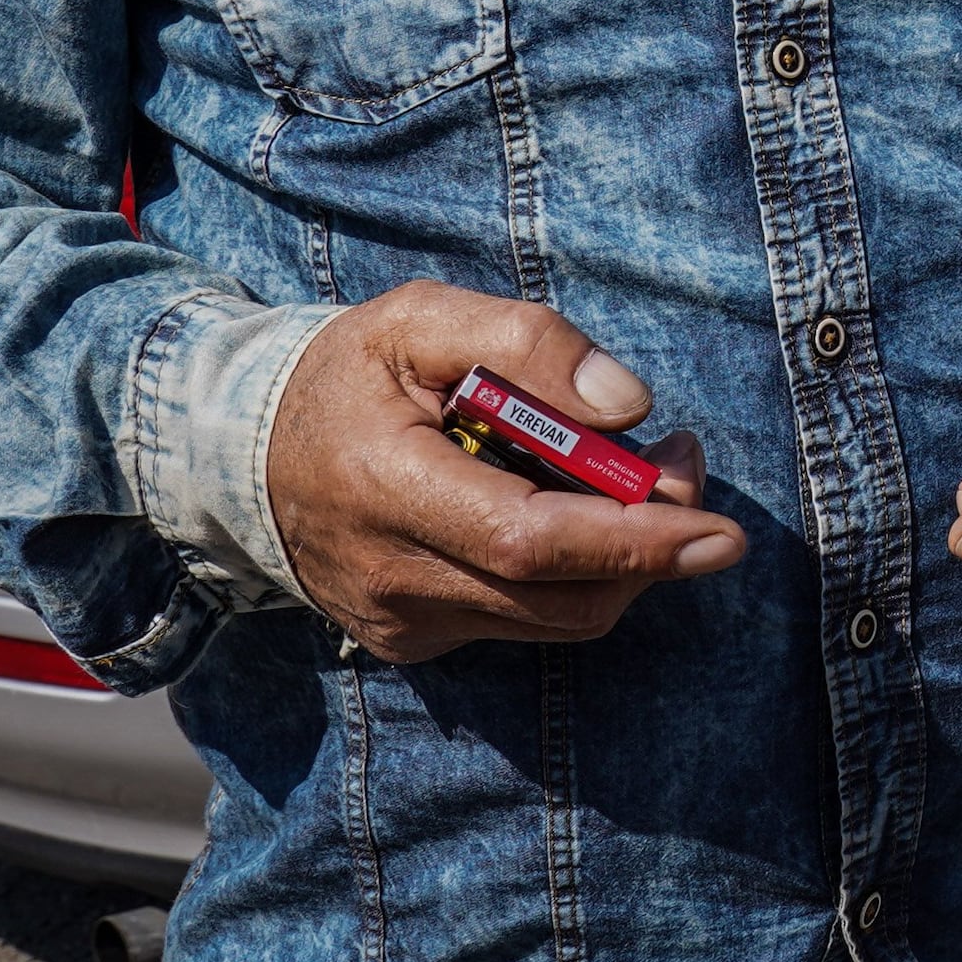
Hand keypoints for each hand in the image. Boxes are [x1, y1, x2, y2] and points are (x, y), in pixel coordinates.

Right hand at [266, 283, 739, 661]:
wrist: (242, 451)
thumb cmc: (348, 373)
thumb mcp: (422, 318)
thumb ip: (528, 342)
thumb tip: (629, 405)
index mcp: (386, 486)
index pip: (531, 542)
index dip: (636, 541)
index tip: (719, 529)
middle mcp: (390, 576)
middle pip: (562, 596)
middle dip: (652, 543)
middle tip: (682, 462)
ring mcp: (398, 624)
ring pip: (555, 618)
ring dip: (621, 557)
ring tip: (629, 473)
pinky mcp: (410, 643)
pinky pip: (522, 621)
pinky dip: (568, 573)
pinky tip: (560, 508)